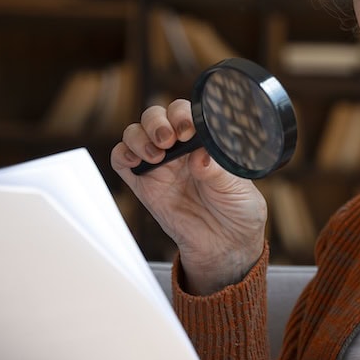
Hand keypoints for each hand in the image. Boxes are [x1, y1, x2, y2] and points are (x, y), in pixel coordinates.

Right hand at [111, 100, 265, 293]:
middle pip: (156, 116)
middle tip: (169, 139)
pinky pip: (122, 160)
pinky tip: (135, 160)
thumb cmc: (238, 211)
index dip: (182, 115)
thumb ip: (218, 171)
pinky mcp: (142, 185)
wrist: (225, 246)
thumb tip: (200, 158)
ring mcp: (159, 165)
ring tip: (157, 154)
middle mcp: (179, 149)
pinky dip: (122, 153)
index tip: (188, 131)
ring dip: (140, 136)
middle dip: (158, 121)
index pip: (186, 113)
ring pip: (136, 133)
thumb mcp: (237, 189)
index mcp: (204, 141)